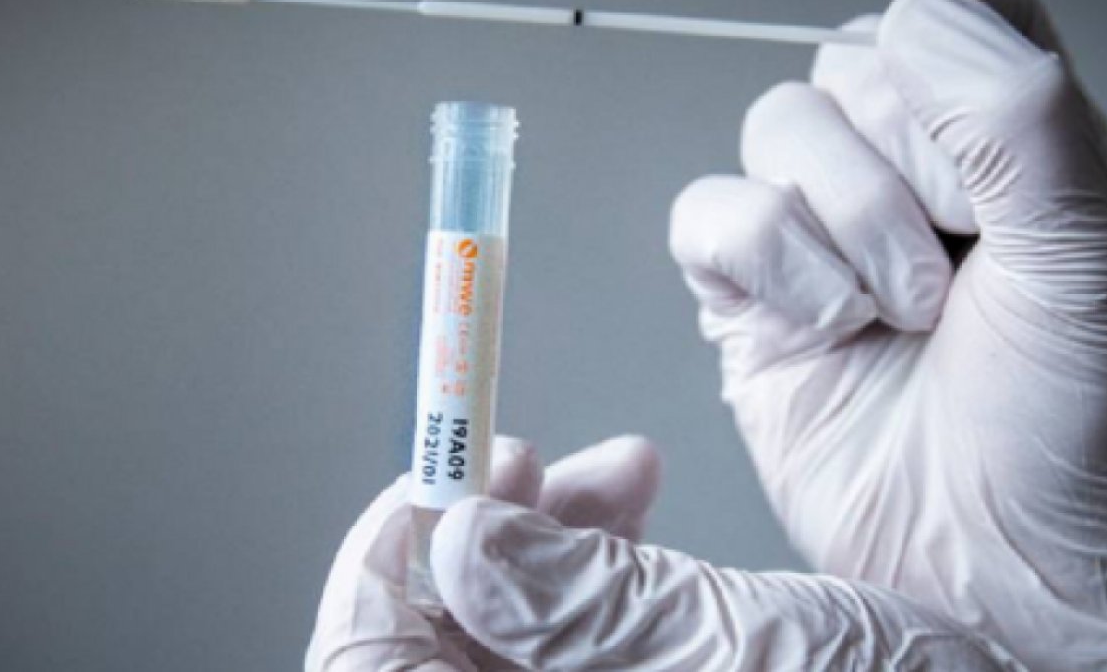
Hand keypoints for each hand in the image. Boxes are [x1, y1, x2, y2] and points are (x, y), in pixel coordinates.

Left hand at [307, 436, 1022, 670]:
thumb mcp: (736, 657)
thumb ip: (579, 607)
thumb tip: (452, 539)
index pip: (370, 659)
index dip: (390, 550)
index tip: (465, 461)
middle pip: (427, 637)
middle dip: (483, 527)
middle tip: (545, 455)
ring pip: (498, 623)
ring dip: (542, 530)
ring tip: (626, 464)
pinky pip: (560, 627)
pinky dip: (584, 557)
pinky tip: (640, 500)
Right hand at [668, 0, 1106, 668]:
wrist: (989, 560)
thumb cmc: (1059, 424)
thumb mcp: (1085, 248)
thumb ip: (1018, 109)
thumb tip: (909, 22)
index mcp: (1000, 135)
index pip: (950, 11)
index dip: (955, 79)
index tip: (992, 179)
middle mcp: (903, 167)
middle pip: (850, 63)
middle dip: (904, 178)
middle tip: (956, 273)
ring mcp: (815, 225)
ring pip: (776, 125)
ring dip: (845, 229)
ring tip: (899, 312)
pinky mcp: (744, 288)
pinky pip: (706, 210)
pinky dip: (768, 265)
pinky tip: (828, 327)